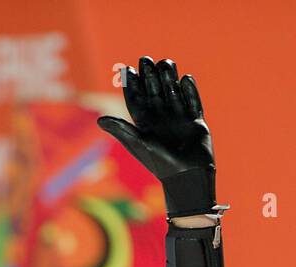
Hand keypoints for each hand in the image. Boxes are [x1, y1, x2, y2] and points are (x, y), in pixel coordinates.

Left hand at [97, 56, 215, 216]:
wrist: (188, 177)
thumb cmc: (161, 163)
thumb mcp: (139, 144)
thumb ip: (122, 129)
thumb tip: (99, 120)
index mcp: (145, 125)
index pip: (137, 100)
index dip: (132, 85)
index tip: (127, 69)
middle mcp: (161, 120)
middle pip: (155, 92)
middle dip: (151, 76)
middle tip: (146, 59)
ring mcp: (179, 120)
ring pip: (173, 93)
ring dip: (169, 79)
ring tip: (166, 63)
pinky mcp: (196, 122)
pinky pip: (193, 102)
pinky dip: (190, 91)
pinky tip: (185, 78)